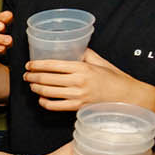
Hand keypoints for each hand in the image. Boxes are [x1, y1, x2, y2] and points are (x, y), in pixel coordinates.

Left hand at [24, 49, 138, 111]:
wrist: (128, 96)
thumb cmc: (114, 78)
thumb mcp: (100, 62)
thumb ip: (85, 54)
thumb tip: (73, 47)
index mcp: (82, 68)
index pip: (53, 65)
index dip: (37, 65)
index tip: (29, 65)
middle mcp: (78, 81)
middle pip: (46, 79)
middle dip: (32, 77)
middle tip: (26, 75)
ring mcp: (78, 96)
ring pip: (48, 92)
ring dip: (35, 88)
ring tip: (31, 85)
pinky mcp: (78, 107)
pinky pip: (55, 106)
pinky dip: (44, 102)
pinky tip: (41, 99)